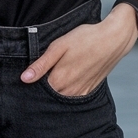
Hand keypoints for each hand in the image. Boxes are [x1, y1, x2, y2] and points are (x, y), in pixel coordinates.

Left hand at [20, 7, 137, 96]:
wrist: (113, 39)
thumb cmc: (85, 39)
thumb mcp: (59, 46)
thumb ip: (41, 64)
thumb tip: (24, 79)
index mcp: (58, 80)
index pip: (37, 92)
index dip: (31, 85)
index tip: (27, 78)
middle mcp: (69, 91)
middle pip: (48, 97)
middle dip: (41, 90)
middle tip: (40, 75)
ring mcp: (80, 92)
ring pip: (60, 98)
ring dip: (54, 92)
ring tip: (56, 75)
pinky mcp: (89, 90)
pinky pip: (73, 97)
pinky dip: (67, 93)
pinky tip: (66, 81)